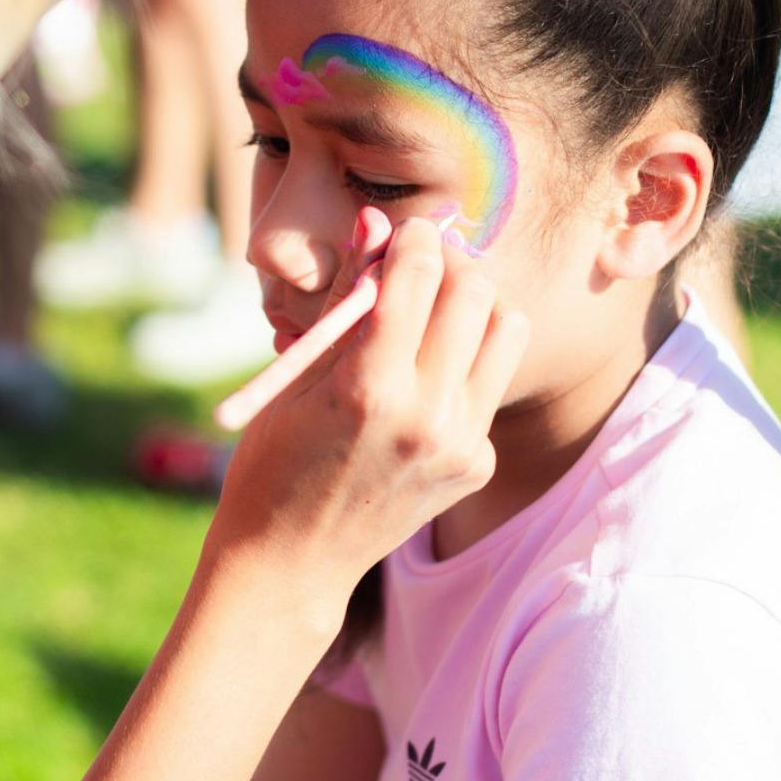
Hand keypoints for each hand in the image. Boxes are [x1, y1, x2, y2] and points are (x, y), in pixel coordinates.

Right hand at [205, 212, 527, 610]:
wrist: (291, 559)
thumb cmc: (274, 459)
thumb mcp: (298, 374)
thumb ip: (347, 297)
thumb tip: (377, 221)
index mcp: (370, 388)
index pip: (420, 275)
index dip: (414, 240)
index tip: (403, 234)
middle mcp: (428, 416)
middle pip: (476, 294)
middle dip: (450, 265)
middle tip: (420, 268)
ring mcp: (461, 445)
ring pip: (505, 330)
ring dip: (473, 308)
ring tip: (431, 317)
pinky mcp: (477, 464)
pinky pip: (490, 383)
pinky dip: (464, 363)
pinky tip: (422, 381)